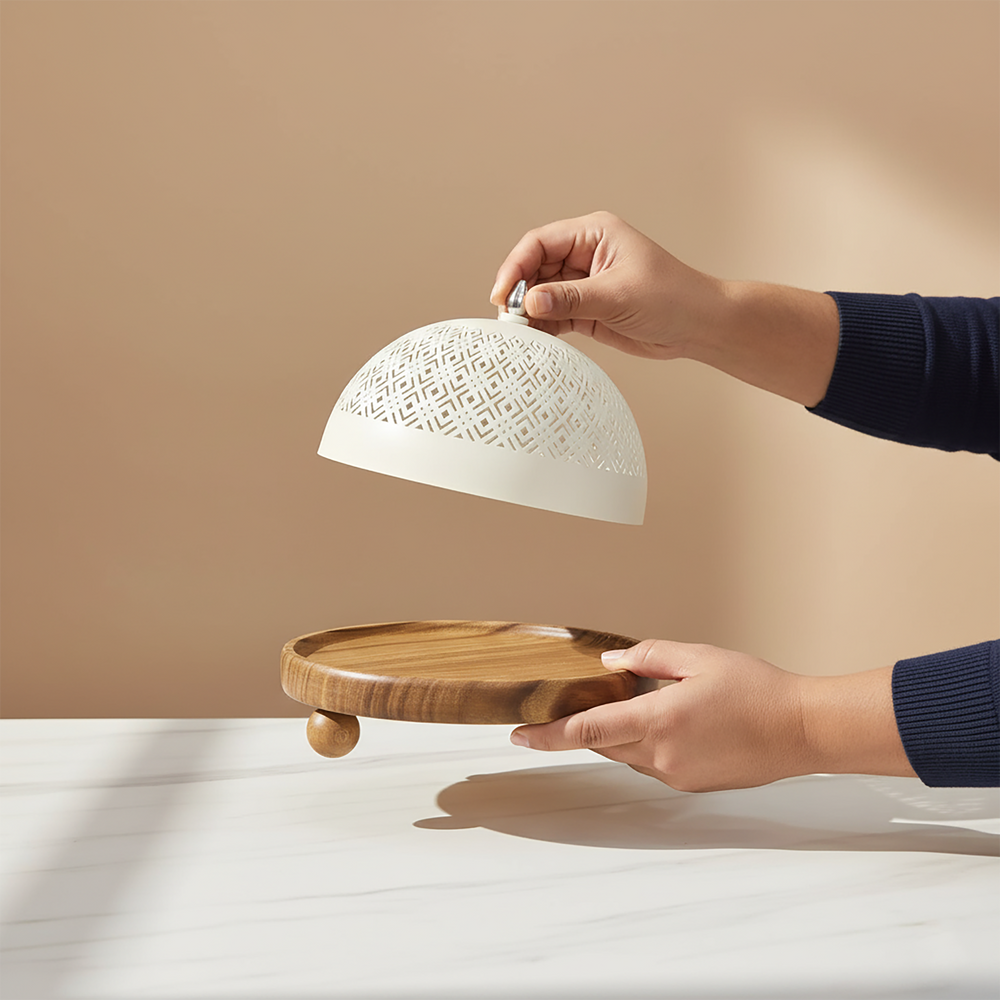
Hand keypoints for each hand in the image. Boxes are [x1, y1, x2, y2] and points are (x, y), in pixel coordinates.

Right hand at [490, 211, 838, 405]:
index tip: (504, 295)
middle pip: (535, 268)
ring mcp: (584, 284)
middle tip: (510, 319)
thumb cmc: (672, 299)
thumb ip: (571, 299)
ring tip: (520, 332)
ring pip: (541, 294)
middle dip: (519, 292)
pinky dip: (542, 326)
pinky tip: (535, 339)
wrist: (699, 327)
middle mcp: (584, 255)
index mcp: (593, 235)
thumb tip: (530, 301)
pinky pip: (553, 315)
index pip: (540, 243)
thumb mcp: (618, 296)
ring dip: (528, 312)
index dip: (516, 266)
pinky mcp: (587, 310)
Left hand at [509, 640, 915, 791]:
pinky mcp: (690, 784)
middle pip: (602, 744)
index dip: (547, 735)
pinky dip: (645, 744)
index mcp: (659, 720)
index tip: (517, 735)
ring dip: (619, 733)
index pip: (587, 731)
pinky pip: (651, 764)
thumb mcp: (700, 657)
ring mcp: (676, 774)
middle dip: (585, 726)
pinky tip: (669, 722)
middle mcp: (662, 755)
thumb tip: (611, 660)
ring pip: (626, 755)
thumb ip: (649, 657)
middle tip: (572, 703)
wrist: (802, 729)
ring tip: (638, 705)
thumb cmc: (757, 689)